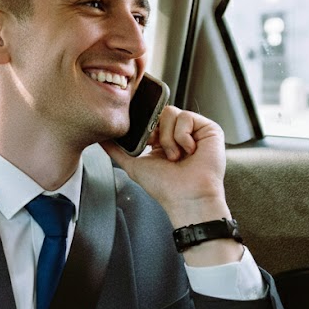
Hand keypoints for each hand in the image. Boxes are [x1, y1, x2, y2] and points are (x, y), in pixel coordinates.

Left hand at [100, 105, 229, 227]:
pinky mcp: (208, 129)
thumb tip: (100, 138)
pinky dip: (183, 136)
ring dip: (169, 138)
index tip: (146, 143)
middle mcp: (179, 133)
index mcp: (163, 140)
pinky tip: (189, 151)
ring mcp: (194, 130)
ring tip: (175, 157)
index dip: (146, 127)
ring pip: (171, 112)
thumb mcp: (133, 164)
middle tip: (158, 150)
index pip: (151, 118)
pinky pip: (187, 116)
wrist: (186, 197)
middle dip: (155, 133)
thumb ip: (116, 150)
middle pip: (160, 112)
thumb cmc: (164, 187)